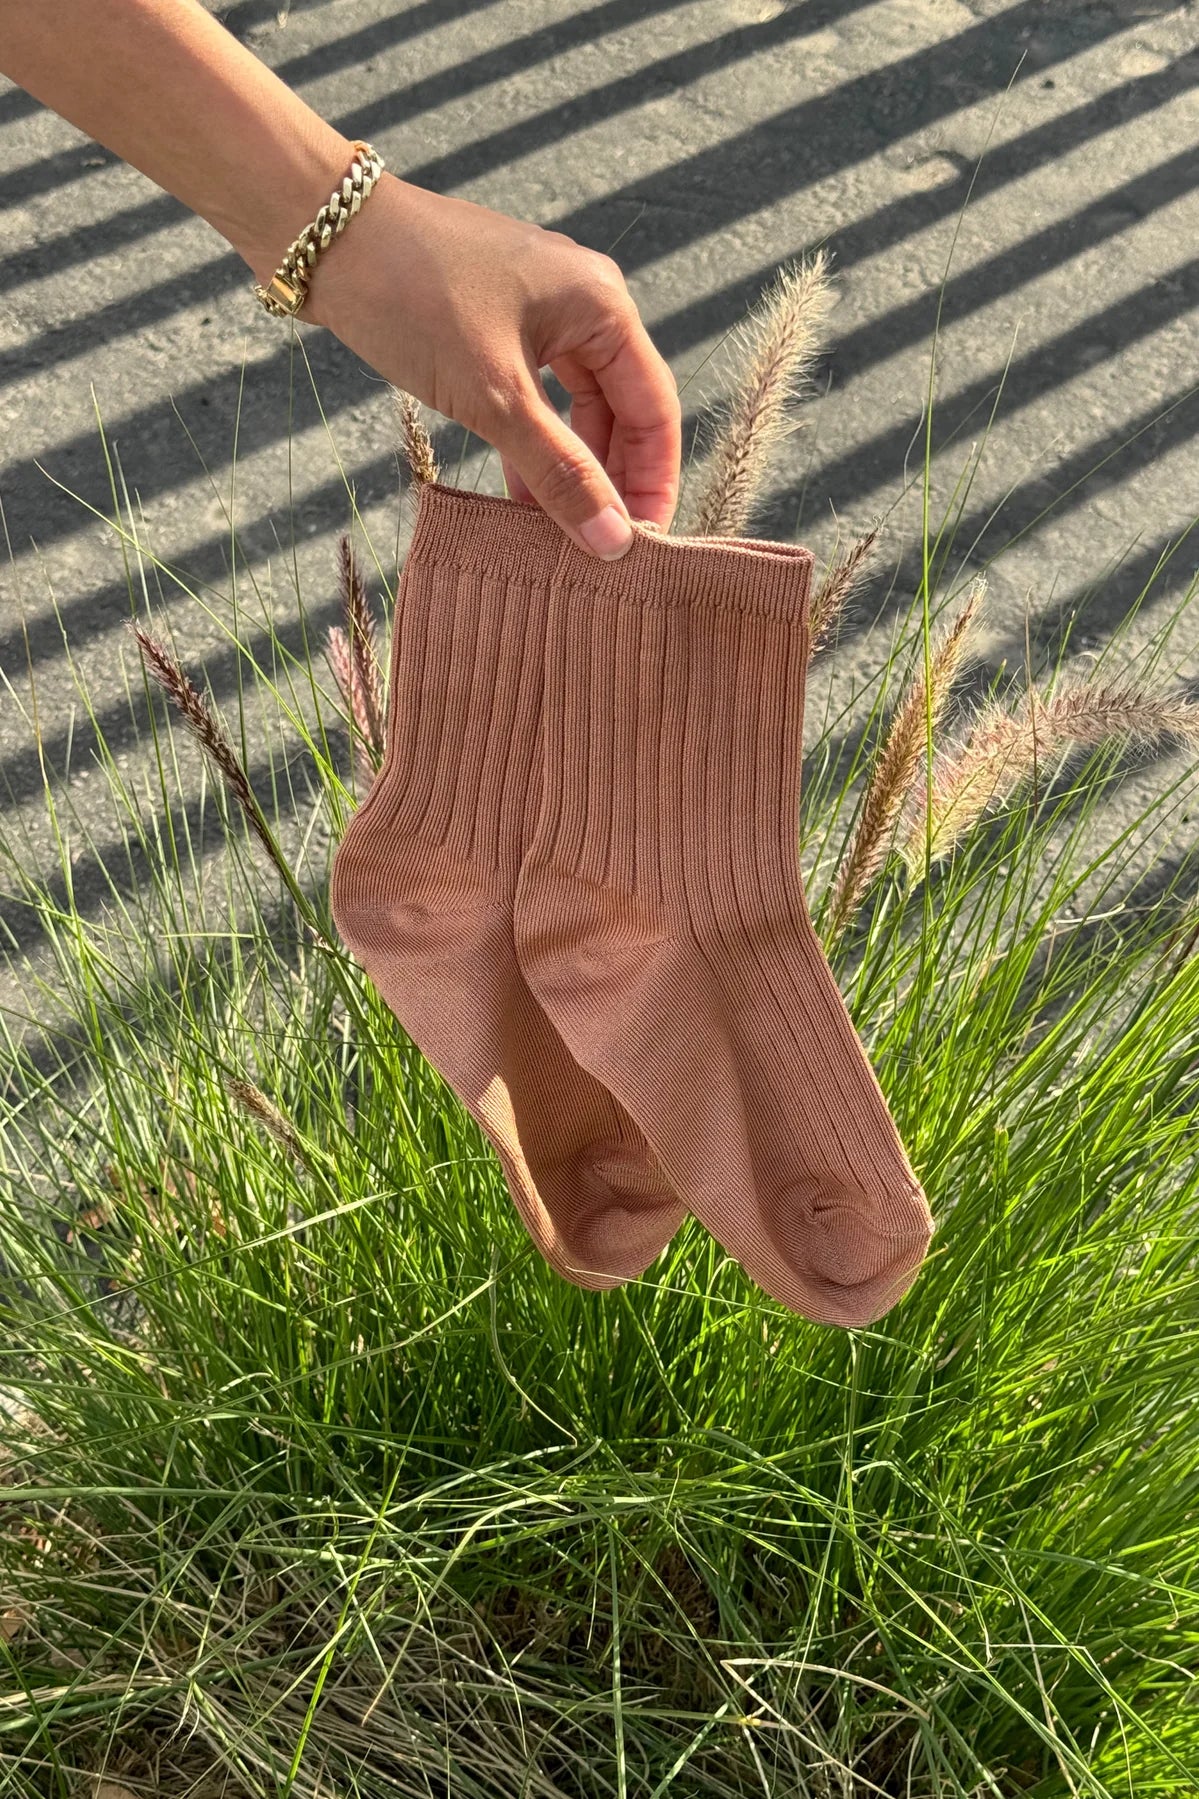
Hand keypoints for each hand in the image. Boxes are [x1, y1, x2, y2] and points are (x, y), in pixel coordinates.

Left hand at [304, 173, 680, 558]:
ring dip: (567, 469)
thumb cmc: (415, 300)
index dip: (653, 483)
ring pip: (574, 408)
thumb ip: (558, 472)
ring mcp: (537, 310)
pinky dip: (531, 444)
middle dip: (611, 482)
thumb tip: (611, 542)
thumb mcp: (493, 398)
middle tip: (598, 551)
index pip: (653, 411)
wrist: (323, 234)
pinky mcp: (495, 321)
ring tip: (558, 535)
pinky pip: (535, 396)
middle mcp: (582, 303)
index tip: (641, 547)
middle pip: (619, 411)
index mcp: (602, 307)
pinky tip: (518, 496)